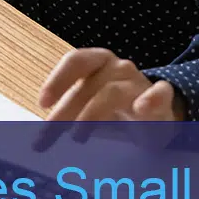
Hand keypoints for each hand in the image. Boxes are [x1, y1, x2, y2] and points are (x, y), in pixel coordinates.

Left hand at [39, 48, 185, 125]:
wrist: (158, 115)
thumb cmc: (114, 108)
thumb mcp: (86, 107)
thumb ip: (65, 115)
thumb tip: (36, 138)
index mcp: (98, 62)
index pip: (76, 60)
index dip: (57, 79)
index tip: (42, 103)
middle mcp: (118, 67)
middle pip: (88, 85)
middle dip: (64, 112)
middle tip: (46, 137)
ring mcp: (140, 82)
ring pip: (112, 92)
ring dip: (91, 114)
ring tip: (77, 137)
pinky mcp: (162, 99)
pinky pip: (160, 94)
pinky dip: (151, 99)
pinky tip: (141, 109)